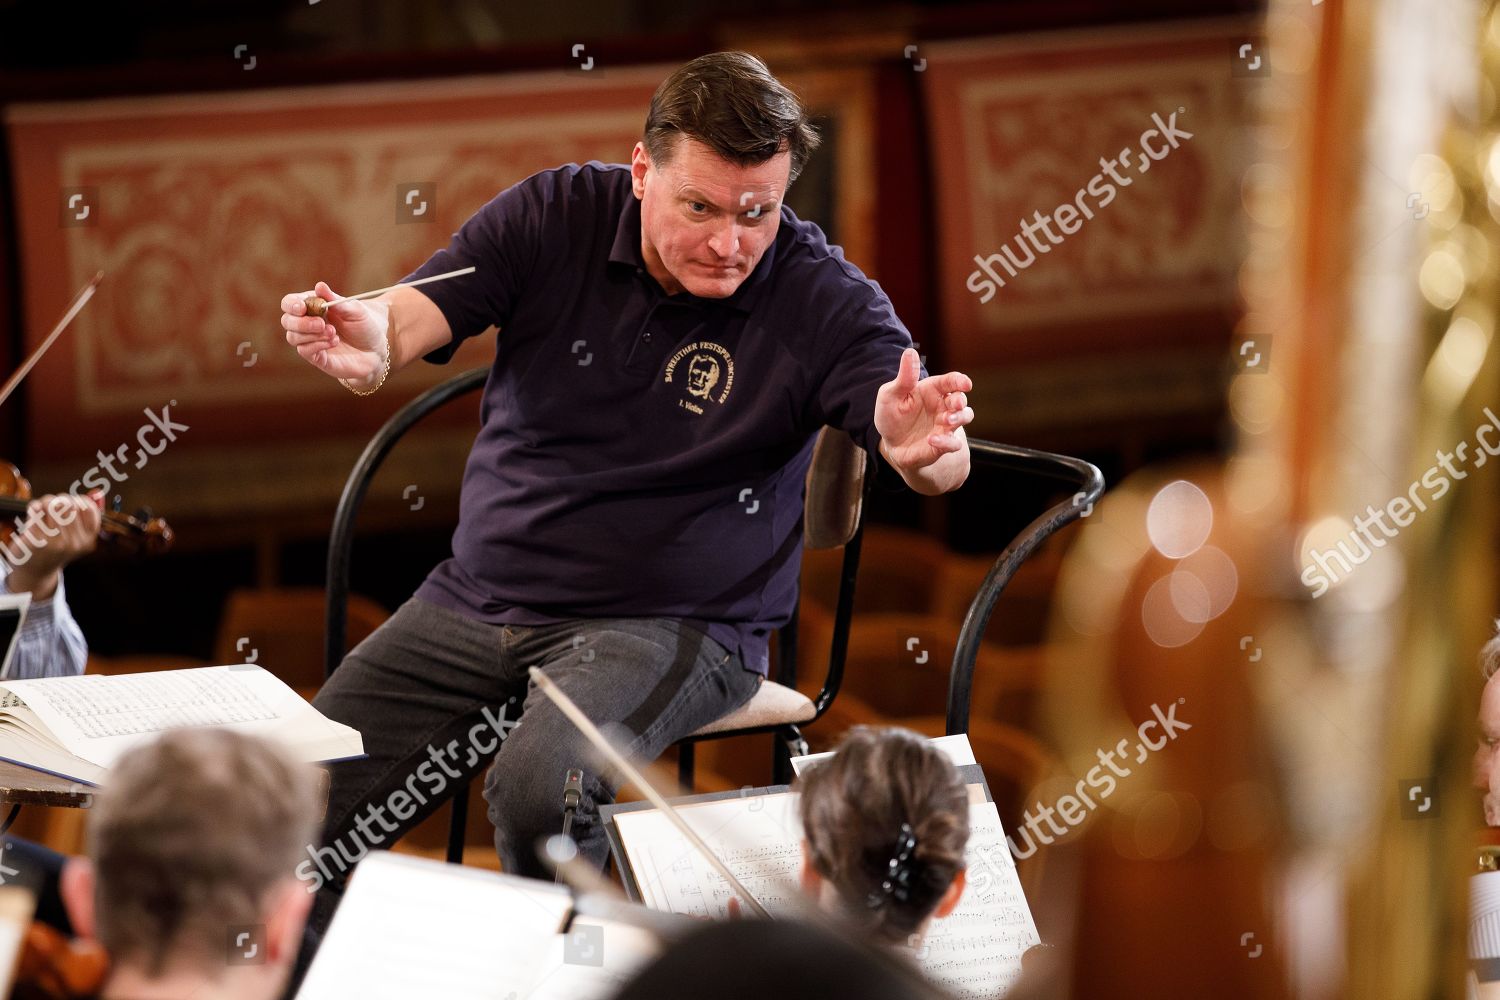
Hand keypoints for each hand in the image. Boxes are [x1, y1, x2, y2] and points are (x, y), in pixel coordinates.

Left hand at [6, 493, 102, 599]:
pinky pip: (36, 511)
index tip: (71, 503)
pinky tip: (33, 513)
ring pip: (52, 504)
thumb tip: (97, 492)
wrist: (36, 571)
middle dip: (59, 499)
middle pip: (69, 504)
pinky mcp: (36, 540)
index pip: (89, 508)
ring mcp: (55, 543)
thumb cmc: (57, 547)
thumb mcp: (77, 536)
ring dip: (46, 501)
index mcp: (88, 540)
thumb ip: (87, 515)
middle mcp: (74, 543)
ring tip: (43, 507)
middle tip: (52, 503)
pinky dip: (34, 507)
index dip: (79, 500)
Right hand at [280, 282, 388, 383]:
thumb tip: (320, 286)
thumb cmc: (364, 325)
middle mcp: (307, 323)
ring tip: (333, 333)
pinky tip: (334, 341)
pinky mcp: (316, 357)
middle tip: (322, 324)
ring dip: (311, 335)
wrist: (377, 348)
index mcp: (313, 306)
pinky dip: (317, 345)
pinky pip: (304, 351)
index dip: (291, 304)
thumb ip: (336, 300)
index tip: (302, 307)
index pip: (290, 303)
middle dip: (301, 322)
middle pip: (287, 321)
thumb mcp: (355, 310)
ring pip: (293, 337)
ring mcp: (311, 341)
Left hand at [873, 348, 974, 473]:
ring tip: (947, 420)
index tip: (965, 383)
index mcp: (932, 390)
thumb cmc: (891, 414)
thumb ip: (904, 377)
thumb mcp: (891, 394)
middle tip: (955, 404)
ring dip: (959, 418)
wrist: (889, 443)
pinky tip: (932, 440)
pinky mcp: (942, 444)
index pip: (951, 381)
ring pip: (964, 417)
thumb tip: (910, 352)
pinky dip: (946, 442)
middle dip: (961, 401)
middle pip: (961, 399)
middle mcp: (943, 406)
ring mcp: (945, 425)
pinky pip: (953, 443)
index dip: (960, 381)